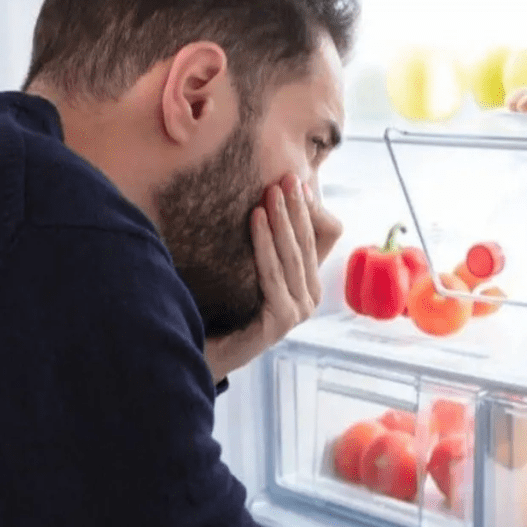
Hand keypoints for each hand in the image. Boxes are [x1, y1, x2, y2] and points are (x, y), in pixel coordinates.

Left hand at [204, 174, 342, 382]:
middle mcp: (310, 299)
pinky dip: (263, 243)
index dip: (309, 210)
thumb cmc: (228, 306)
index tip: (297, 181)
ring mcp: (298, 312)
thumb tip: (267, 196)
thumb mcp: (252, 267)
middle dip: (296, 208)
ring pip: (291, 256)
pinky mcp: (281, 322)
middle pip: (306, 243)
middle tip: (287, 177)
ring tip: (270, 192)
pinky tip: (254, 218)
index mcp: (309, 284)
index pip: (318, 238)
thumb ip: (267, 242)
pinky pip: (272, 274)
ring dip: (281, 220)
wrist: (208, 350)